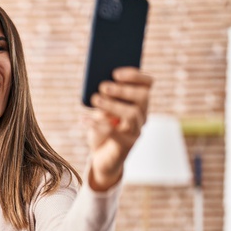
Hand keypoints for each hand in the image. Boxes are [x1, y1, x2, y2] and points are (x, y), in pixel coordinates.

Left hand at [84, 67, 152, 190]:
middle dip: (123, 89)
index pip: (147, 84)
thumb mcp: (101, 111)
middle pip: (143, 97)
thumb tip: (98, 83)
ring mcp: (136, 131)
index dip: (135, 75)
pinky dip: (97, 124)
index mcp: (138, 103)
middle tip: (103, 86)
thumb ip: (103, 97)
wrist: (101, 158)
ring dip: (113, 104)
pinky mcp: (125, 146)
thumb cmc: (101, 129)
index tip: (116, 72)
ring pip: (133, 114)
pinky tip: (83, 119)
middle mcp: (141, 116)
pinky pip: (114, 133)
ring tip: (95, 99)